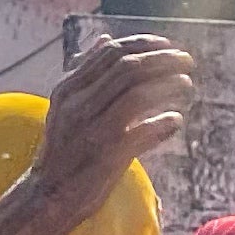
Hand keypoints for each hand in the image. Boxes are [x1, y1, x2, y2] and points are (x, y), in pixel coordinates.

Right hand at [25, 36, 195, 221]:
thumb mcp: (65, 104)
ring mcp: (93, 129)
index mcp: (68, 88)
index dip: (145, 45)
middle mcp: (78, 104)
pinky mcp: (107, 156)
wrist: (47, 195)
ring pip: (137, 95)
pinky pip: (142, 132)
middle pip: (128, 69)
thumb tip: (105, 39)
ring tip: (187, 84)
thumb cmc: (64, 148)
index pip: (111, 53)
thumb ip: (85, 72)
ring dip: (167, 86)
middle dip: (163, 60)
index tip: (169, 46)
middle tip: (187, 61)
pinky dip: (163, 123)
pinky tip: (176, 120)